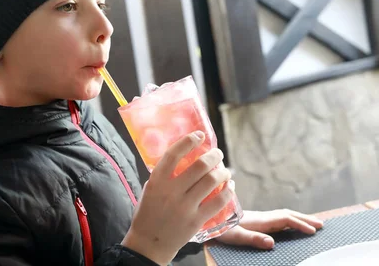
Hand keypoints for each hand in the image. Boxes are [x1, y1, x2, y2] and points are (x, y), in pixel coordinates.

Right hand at [122, 131, 233, 265]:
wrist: (148, 244)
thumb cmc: (148, 213)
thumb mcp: (149, 189)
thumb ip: (163, 174)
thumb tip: (183, 156)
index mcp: (157, 181)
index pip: (174, 154)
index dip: (189, 141)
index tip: (200, 135)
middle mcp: (170, 192)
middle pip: (199, 165)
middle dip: (214, 156)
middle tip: (218, 154)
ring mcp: (184, 207)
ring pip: (212, 181)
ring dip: (223, 172)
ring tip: (225, 171)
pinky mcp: (195, 221)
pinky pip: (218, 202)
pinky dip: (228, 191)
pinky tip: (230, 187)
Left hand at [215, 209, 323, 249]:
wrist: (210, 218)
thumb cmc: (221, 229)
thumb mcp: (236, 236)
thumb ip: (253, 239)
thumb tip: (272, 243)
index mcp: (260, 220)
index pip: (285, 219)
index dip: (300, 224)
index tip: (314, 230)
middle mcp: (262, 217)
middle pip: (287, 215)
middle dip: (305, 219)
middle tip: (322, 224)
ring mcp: (260, 217)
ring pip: (283, 215)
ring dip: (299, 217)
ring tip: (311, 223)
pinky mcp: (256, 220)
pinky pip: (278, 218)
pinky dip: (290, 219)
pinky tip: (291, 224)